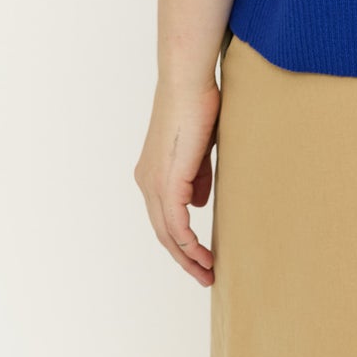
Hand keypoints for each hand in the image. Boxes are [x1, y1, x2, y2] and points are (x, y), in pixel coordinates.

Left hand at [134, 73, 221, 285]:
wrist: (187, 81)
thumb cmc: (196, 105)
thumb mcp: (198, 150)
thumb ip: (196, 177)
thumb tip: (197, 204)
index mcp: (152, 174)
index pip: (164, 219)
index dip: (182, 242)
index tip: (202, 257)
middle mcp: (147, 182)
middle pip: (163, 233)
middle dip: (185, 259)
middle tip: (206, 275)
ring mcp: (154, 182)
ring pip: (168, 234)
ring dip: (189, 257)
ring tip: (209, 271)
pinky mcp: (167, 180)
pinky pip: (176, 224)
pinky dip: (189, 243)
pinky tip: (204, 254)